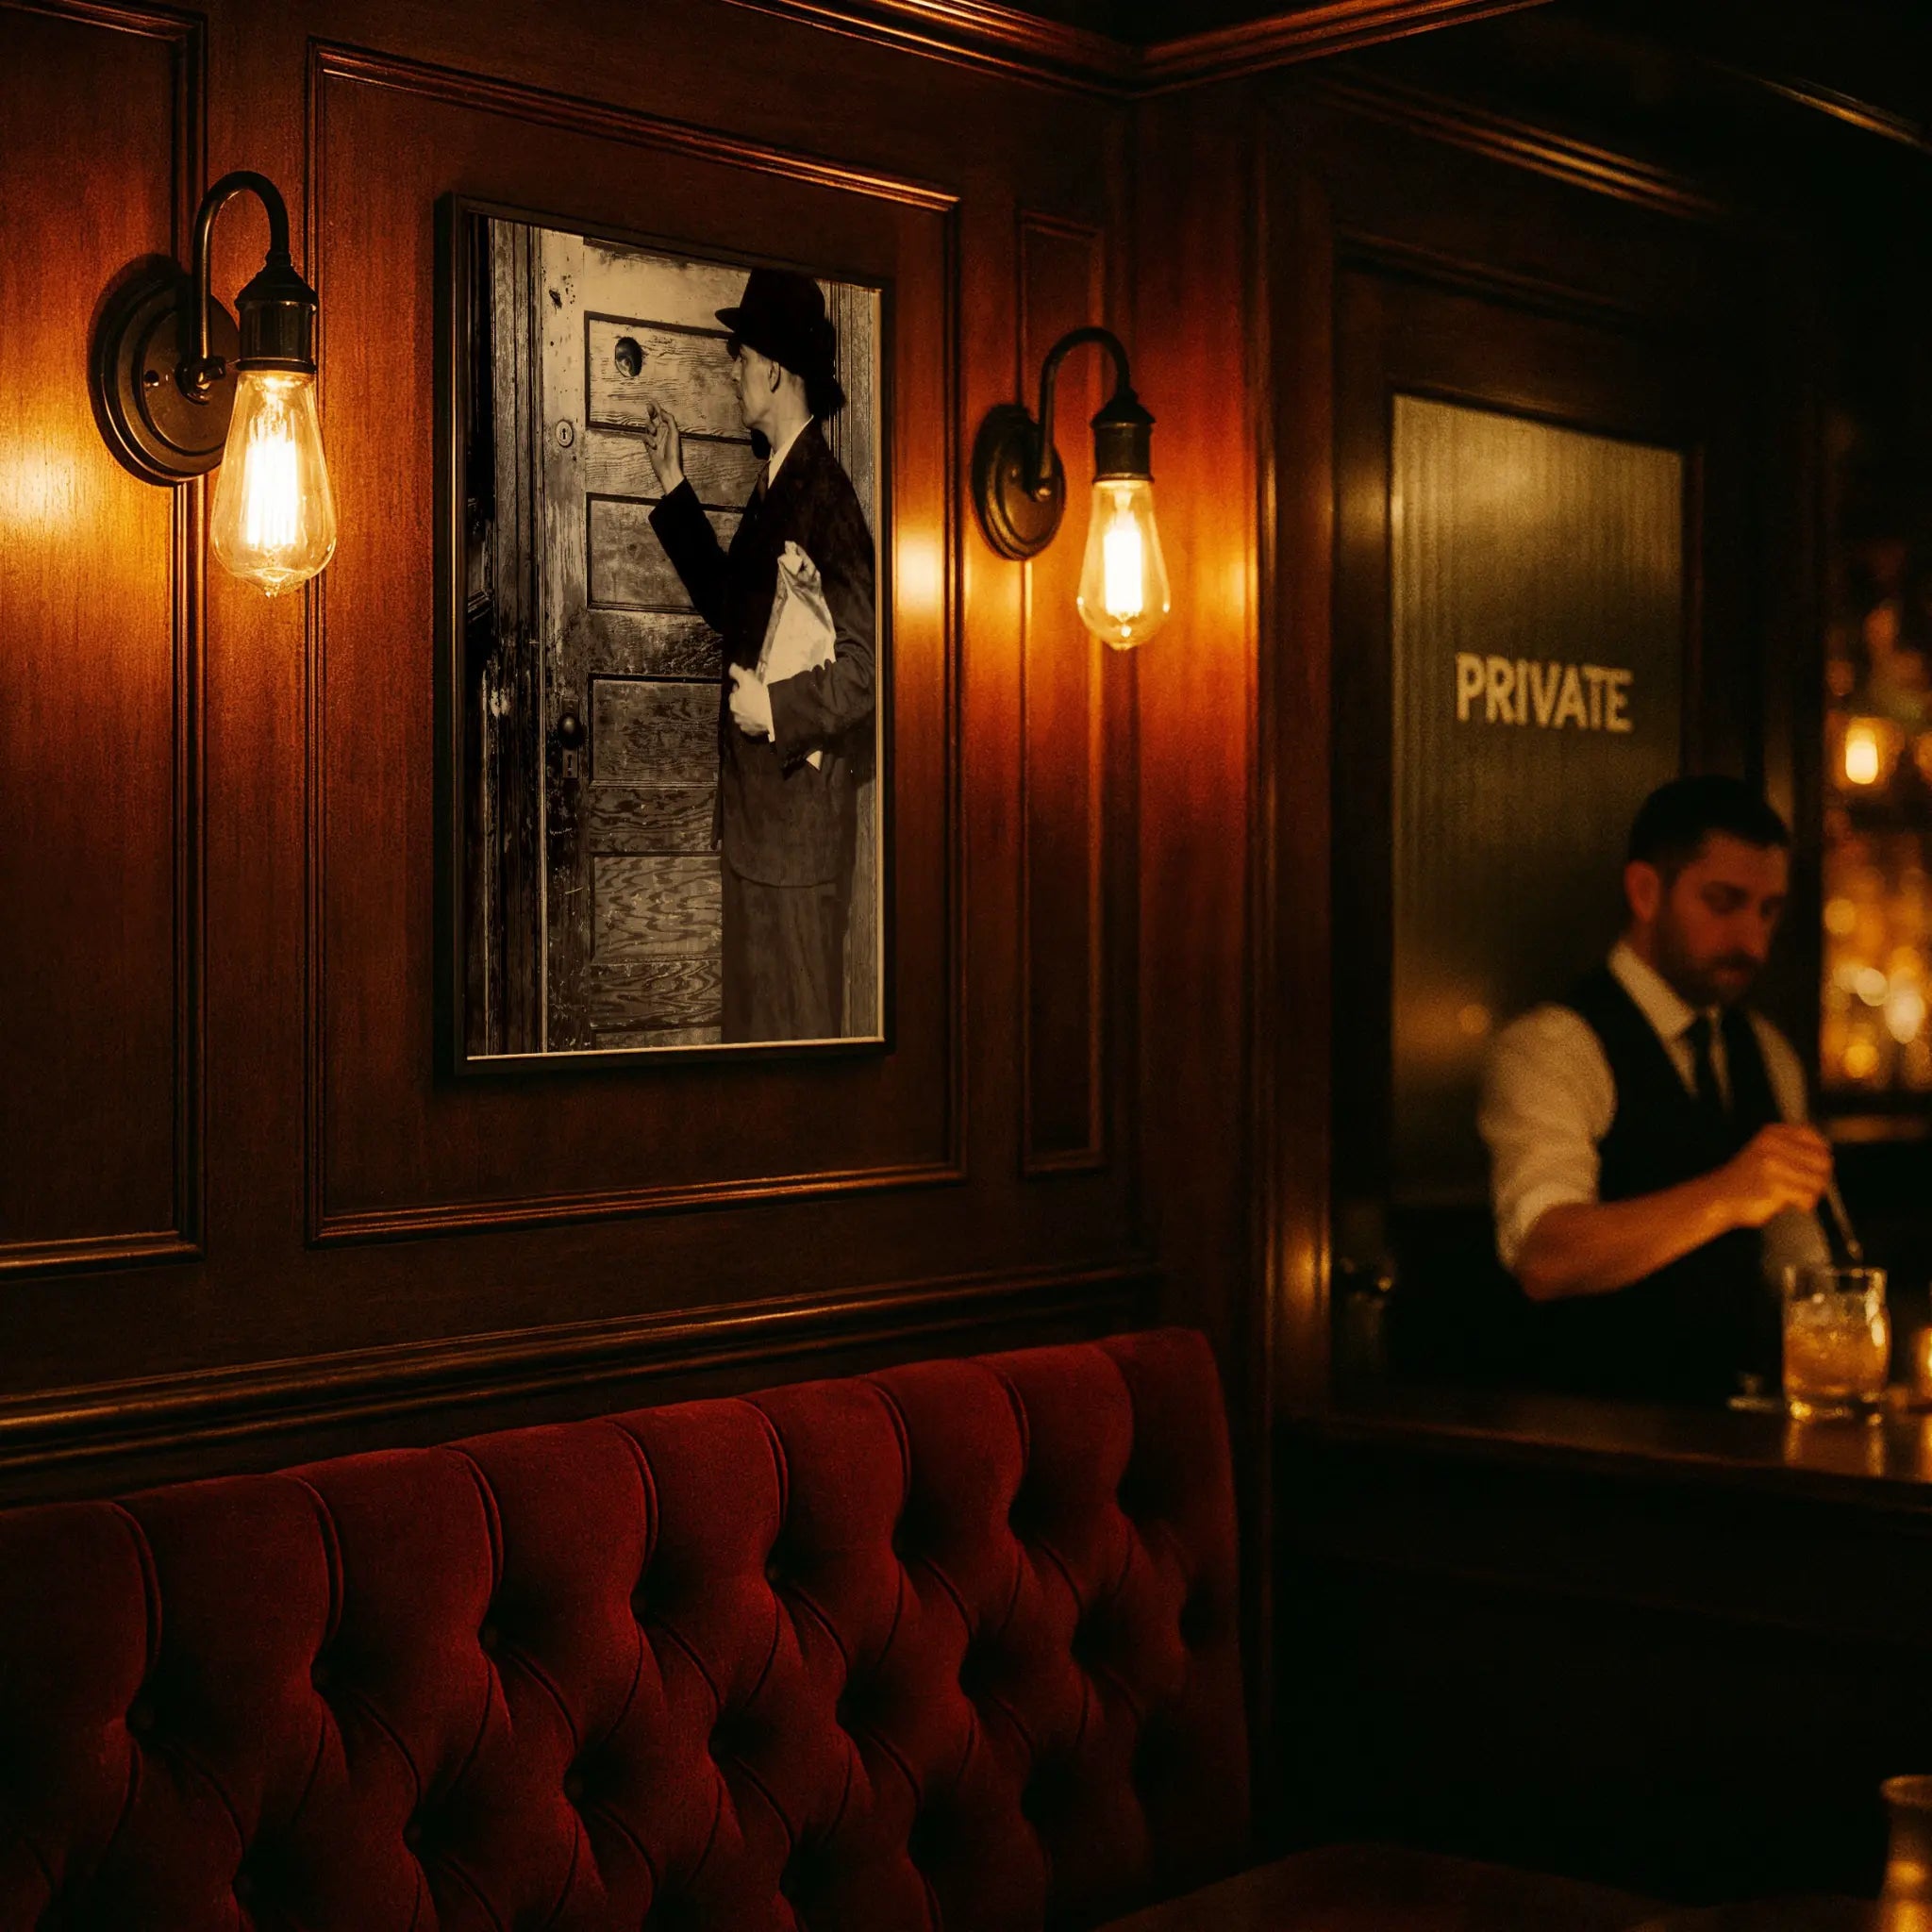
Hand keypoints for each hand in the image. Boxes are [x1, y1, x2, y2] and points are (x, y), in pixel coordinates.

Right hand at [644, 401, 684, 492]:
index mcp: (668, 428)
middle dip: (651, 412)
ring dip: (650, 427)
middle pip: (653, 417)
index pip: (661, 415)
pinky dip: (648, 440)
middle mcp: (661, 432)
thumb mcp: (674, 434)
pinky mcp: (648, 445)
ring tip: (654, 432)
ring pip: (648, 426)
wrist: (668, 467)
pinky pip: (644, 437)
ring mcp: (654, 438)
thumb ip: (669, 420)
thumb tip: (661, 411)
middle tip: (649, 407)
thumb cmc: (673, 452)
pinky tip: (653, 445)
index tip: (652, 400)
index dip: (657, 407)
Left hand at [728, 664, 773, 738]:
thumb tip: (731, 666)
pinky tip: (761, 717)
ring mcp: (745, 725)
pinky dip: (755, 721)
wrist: (772, 714)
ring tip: (759, 707)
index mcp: (733, 702)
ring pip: (746, 716)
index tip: (749, 684)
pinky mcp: (753, 733)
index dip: (741, 687)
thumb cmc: (758, 694)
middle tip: (755, 694)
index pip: (734, 693)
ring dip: (750, 711)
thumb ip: (736, 672)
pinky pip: (753, 725)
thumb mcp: (746, 679)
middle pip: (739, 705)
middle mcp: (736, 715)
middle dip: (745, 700)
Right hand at [1713, 1123, 1833, 1228]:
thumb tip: (1826, 1157)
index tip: (1816, 1165)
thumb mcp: (1765, 1151)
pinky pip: (1807, 1196)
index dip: (1820, 1152)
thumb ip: (1792, 1148)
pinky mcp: (1774, 1187)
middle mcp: (1772, 1146)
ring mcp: (1772, 1166)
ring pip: (1818, 1180)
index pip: (1812, 1136)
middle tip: (1810, 1185)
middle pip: (1822, 1159)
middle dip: (1820, 1175)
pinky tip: (1795, 1203)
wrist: (1719, 1196)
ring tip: (1801, 1195)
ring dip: (1814, 1192)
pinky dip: (1805, 1203)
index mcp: (1771, 1134)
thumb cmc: (1747, 1178)